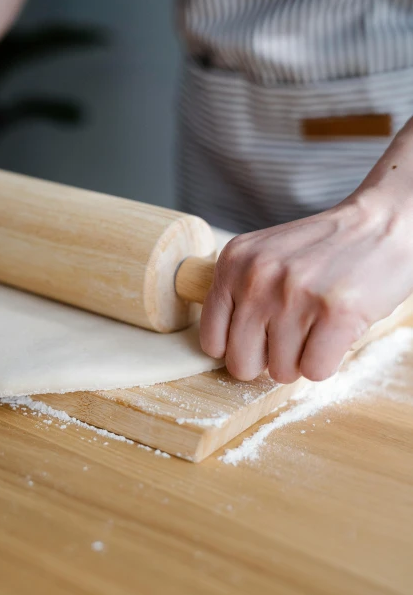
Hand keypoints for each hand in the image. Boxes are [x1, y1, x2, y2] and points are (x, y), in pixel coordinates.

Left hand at [200, 197, 412, 383]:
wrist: (382, 222)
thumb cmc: (325, 248)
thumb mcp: (265, 256)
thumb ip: (240, 293)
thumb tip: (225, 351)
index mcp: (233, 262)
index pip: (212, 341)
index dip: (241, 347)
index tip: (262, 338)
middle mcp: (256, 278)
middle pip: (242, 364)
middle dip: (270, 360)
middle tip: (294, 335)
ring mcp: (294, 295)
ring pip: (281, 372)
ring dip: (304, 358)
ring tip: (320, 324)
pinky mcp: (334, 313)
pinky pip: (315, 372)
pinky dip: (329, 361)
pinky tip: (337, 330)